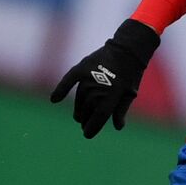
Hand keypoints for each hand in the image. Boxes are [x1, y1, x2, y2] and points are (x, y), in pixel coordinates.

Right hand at [50, 19, 159, 138]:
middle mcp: (100, 85)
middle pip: (89, 108)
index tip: (87, 135)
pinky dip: (61, 89)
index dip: (93, 127)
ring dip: (78, 109)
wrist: (127, 50)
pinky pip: (68, 80)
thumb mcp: (130, 94)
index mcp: (114, 94)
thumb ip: (121, 110)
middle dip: (86, 120)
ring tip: (79, 117)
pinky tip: (54, 100)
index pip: (100, 115)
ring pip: (80, 98)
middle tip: (84, 126)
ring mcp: (89, 76)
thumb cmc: (131, 74)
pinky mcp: (82, 68)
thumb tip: (117, 127)